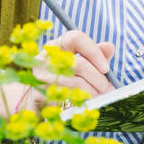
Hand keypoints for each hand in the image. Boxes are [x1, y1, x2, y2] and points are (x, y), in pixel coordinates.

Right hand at [0, 30, 115, 117]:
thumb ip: (94, 55)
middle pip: (78, 64)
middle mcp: (45, 58)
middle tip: (109, 90)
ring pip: (75, 84)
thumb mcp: (78, 65)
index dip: (93, 51)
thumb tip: (110, 47)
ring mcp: (40, 77)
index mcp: (56, 46)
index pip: (75, 37)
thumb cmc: (61, 81)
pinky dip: (82, 104)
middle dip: (98, 79)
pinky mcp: (39, 96)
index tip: (106, 67)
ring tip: (102, 99)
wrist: (34, 101)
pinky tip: (88, 106)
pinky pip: (68, 100)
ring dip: (93, 94)